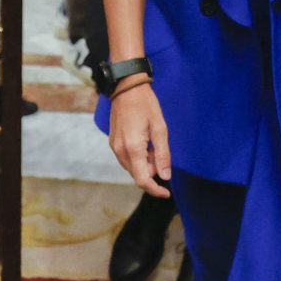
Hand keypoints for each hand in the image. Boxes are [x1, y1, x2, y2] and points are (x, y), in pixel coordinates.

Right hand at [107, 79, 171, 196]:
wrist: (126, 88)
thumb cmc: (146, 105)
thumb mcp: (160, 128)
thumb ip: (163, 154)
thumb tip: (165, 176)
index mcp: (133, 149)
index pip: (142, 180)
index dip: (155, 190)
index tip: (166, 192)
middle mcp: (120, 151)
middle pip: (138, 174)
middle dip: (152, 170)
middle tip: (160, 151)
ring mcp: (114, 147)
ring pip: (132, 167)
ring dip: (145, 163)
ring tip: (153, 143)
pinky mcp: (113, 143)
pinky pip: (127, 158)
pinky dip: (138, 157)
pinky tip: (145, 142)